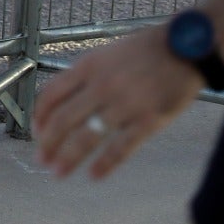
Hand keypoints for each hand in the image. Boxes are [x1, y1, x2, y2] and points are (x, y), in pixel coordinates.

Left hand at [34, 24, 205, 180]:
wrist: (185, 47)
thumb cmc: (147, 49)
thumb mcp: (108, 52)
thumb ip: (86, 75)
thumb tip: (63, 101)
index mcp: (90, 65)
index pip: (52, 94)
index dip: (40, 117)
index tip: (37, 131)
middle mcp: (102, 85)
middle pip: (64, 120)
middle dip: (49, 143)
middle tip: (42, 159)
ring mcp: (125, 104)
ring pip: (87, 137)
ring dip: (69, 158)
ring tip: (59, 172)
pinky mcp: (148, 121)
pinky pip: (120, 149)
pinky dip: (104, 165)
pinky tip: (94, 175)